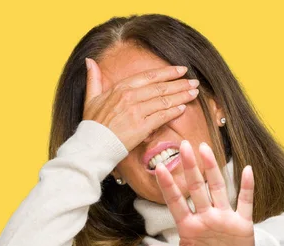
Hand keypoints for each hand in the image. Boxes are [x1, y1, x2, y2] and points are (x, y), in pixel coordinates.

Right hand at [82, 58, 199, 151]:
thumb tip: (90, 61)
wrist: (92, 146)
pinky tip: (183, 109)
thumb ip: (94, 79)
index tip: (181, 70)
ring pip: (164, 100)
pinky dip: (173, 112)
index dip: (167, 72)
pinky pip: (162, 116)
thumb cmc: (92, 125)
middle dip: (180, 83)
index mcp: (120, 88)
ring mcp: (136, 111)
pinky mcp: (141, 126)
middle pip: (161, 87)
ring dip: (181, 96)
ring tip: (193, 93)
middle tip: (194, 82)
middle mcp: (130, 97)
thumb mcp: (91, 98)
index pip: (149, 76)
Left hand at [142, 139, 255, 245]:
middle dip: (190, 168)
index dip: (168, 186)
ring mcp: (224, 216)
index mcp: (189, 226)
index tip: (159, 168)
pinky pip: (245, 201)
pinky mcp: (242, 222)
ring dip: (212, 169)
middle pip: (196, 188)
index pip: (176, 202)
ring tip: (205, 149)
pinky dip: (246, 186)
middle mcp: (205, 216)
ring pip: (217, 188)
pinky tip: (246, 169)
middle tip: (183, 145)